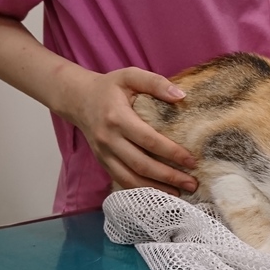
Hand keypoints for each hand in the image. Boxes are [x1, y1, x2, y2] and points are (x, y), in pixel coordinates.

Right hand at [65, 67, 197, 195]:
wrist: (78, 99)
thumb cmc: (109, 87)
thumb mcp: (130, 76)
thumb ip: (155, 82)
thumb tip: (181, 95)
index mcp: (117, 118)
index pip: (149, 140)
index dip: (171, 152)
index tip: (191, 161)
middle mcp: (109, 139)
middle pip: (141, 165)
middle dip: (168, 177)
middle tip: (191, 184)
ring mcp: (104, 154)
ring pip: (131, 179)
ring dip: (156, 189)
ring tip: (179, 194)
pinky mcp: (103, 163)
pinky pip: (122, 181)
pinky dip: (141, 190)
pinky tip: (159, 193)